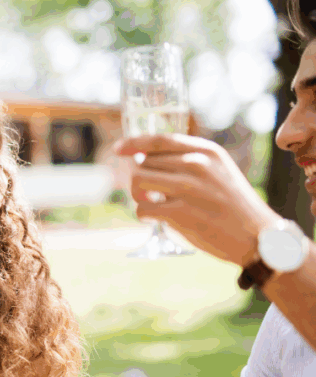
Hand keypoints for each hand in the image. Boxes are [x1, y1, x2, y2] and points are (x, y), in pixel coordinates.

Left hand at [114, 134, 280, 265]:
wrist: (257, 237)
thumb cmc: (233, 206)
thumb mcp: (218, 171)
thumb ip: (189, 162)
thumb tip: (146, 160)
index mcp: (206, 152)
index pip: (159, 140)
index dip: (134, 143)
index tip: (119, 149)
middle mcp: (197, 165)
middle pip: (143, 164)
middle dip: (139, 179)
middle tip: (149, 194)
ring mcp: (188, 188)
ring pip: (138, 182)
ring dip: (137, 196)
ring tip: (150, 204)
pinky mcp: (180, 213)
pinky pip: (143, 209)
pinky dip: (143, 215)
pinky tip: (155, 219)